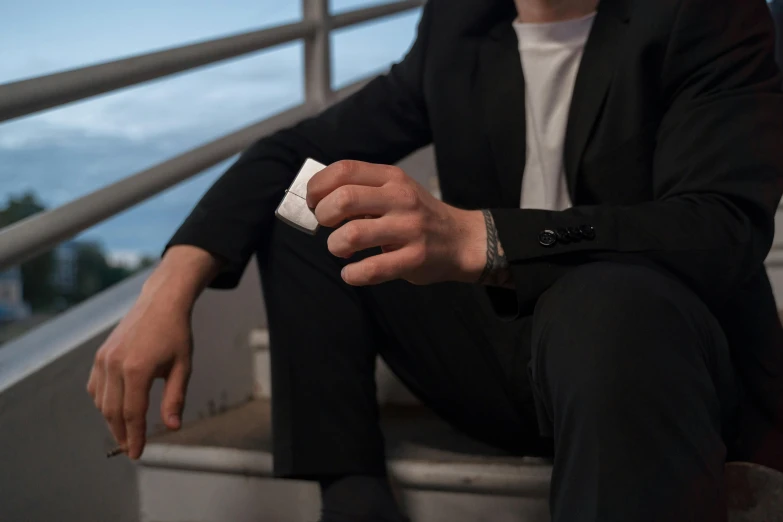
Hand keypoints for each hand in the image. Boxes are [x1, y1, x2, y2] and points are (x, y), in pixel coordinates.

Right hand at [86, 246, 218, 458]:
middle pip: (113, 412)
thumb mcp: (183, 366)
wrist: (160, 303)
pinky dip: (103, 402)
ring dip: (112, 420)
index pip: (133, 414)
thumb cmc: (176, 334)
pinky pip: (95, 388)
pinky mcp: (100, 355)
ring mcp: (104, 359)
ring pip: (101, 402)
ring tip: (126, 432)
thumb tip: (173, 427)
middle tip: (131, 449)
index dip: (135, 437)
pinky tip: (116, 409)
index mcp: (138, 369)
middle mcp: (115, 365)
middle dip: (121, 434)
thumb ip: (175, 398)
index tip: (137, 454)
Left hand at [306, 160, 487, 285]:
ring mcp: (409, 229)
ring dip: (335, 246)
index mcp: (391, 178)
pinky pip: (372, 269)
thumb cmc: (417, 216)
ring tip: (340, 249)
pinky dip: (352, 274)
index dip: (318, 186)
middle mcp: (400, 199)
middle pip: (343, 199)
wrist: (461, 240)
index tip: (313, 202)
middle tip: (326, 226)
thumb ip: (363, 190)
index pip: (344, 170)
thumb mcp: (395, 191)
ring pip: (352, 235)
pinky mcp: (414, 258)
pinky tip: (351, 272)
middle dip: (323, 215)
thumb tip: (317, 199)